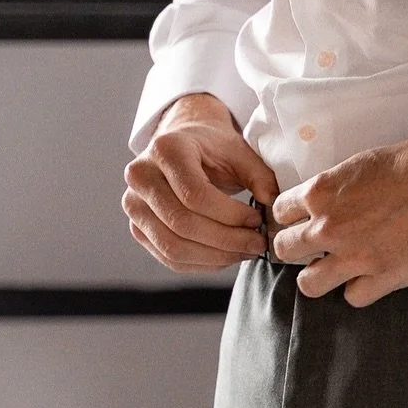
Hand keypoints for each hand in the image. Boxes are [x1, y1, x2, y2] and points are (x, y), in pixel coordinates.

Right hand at [123, 92, 278, 272]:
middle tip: (257, 244)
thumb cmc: (213, 146)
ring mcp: (133, 204)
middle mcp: (141, 176)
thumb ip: (259, 176)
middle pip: (182, 223)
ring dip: (215, 257)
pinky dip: (201, 263)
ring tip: (245, 251)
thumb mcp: (239, 151)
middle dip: (225, 240)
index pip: (194, 194)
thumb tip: (273, 205)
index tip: (257, 220)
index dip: (229, 215)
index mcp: (166, 149)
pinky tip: (226, 256)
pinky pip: (168, 257)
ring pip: (172, 246)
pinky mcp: (137, 228)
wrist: (184, 144)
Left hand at [270, 127, 407, 306]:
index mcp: (321, 192)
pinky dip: (360, 289)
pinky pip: (352, 297)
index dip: (289, 218)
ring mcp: (355, 256)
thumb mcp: (360, 164)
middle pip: (284, 249)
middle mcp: (330, 227)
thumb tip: (324, 203)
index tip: (299, 222)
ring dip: (319, 277)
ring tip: (334, 270)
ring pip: (309, 284)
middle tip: (314, 248)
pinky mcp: (383, 277)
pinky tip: (371, 277)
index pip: (279, 212)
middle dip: (296, 249)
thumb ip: (334, 189)